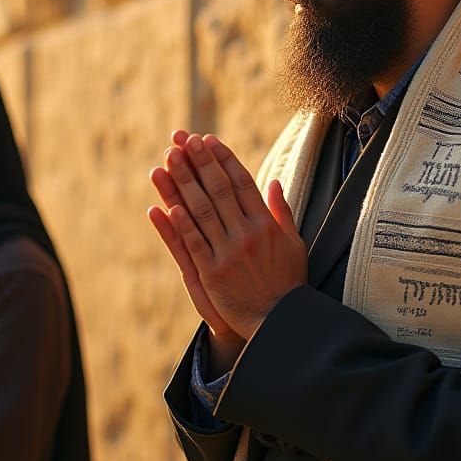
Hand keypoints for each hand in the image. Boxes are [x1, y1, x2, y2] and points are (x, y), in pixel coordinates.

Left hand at [148, 131, 306, 340]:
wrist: (278, 321)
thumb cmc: (287, 282)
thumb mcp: (294, 244)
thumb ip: (281, 213)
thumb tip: (274, 183)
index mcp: (265, 224)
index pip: (242, 182)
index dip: (223, 159)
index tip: (208, 140)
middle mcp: (247, 234)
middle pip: (218, 189)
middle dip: (199, 161)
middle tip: (183, 139)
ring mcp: (228, 253)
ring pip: (202, 211)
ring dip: (183, 183)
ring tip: (168, 160)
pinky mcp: (212, 274)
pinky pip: (193, 244)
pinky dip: (180, 224)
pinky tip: (167, 206)